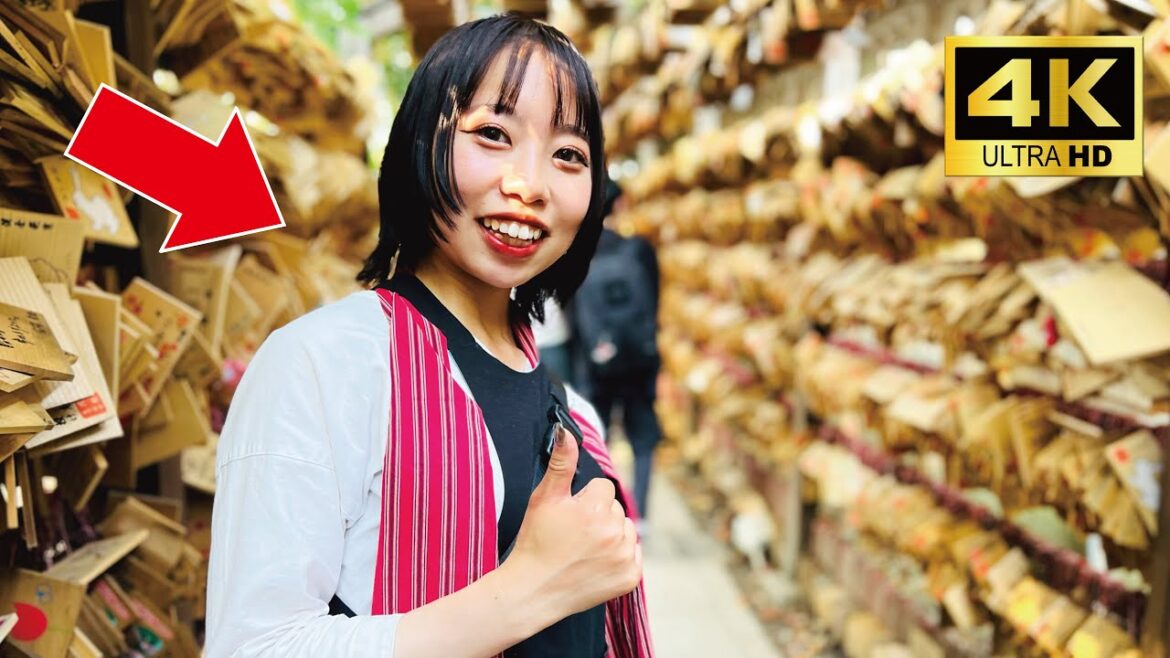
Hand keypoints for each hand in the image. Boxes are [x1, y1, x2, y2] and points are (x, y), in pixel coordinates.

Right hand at [505, 427, 641, 618]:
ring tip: (584, 549)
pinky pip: (634, 554)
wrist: (534, 590)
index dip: (585, 500)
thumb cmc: (535, 543)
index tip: (570, 515)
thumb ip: (561, 463)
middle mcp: (615, 532)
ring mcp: (624, 556)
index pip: (603, 487)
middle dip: (598, 516)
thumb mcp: (544, 499)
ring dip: (611, 535)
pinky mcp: (630, 577)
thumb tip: (566, 432)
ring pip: (626, 529)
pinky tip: (597, 563)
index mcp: (596, 509)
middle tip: (574, 534)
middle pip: (615, 508)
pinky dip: (620, 557)